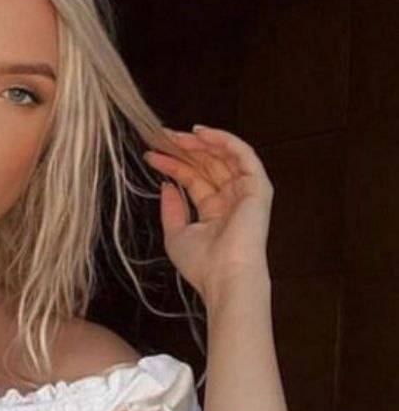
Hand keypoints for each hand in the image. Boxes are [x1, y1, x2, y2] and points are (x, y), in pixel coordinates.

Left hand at [143, 124, 272, 305]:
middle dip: (185, 149)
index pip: (193, 179)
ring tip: (176, 136)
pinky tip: (201, 133)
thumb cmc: (203, 264)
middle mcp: (231, 199)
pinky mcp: (258, 186)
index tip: (151, 155)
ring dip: (201, 142)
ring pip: (224, 156)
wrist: (225, 277)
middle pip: (207, 164)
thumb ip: (171, 209)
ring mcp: (246, 191)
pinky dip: (223, 140)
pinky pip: (242, 154)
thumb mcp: (176, 235)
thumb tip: (166, 185)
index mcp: (215, 211)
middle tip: (161, 137)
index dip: (173, 164)